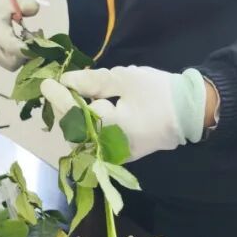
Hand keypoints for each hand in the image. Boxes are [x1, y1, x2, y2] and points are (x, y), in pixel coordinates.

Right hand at [0, 0, 38, 69]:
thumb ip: (27, 4)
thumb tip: (35, 10)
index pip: (13, 48)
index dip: (29, 50)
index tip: (41, 42)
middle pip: (12, 63)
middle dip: (26, 57)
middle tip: (34, 42)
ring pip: (9, 65)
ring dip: (21, 57)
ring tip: (26, 41)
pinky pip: (3, 62)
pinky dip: (14, 56)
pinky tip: (17, 43)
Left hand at [40, 65, 211, 161]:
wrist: (190, 113)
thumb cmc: (159, 92)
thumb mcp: (125, 79)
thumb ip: (93, 82)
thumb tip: (65, 81)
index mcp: (111, 128)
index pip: (74, 113)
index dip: (57, 97)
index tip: (46, 83)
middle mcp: (109, 149)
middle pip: (74, 129)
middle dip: (62, 108)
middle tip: (56, 88)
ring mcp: (114, 156)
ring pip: (81, 138)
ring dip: (71, 118)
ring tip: (68, 97)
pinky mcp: (119, 156)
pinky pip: (93, 143)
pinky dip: (84, 127)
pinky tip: (82, 111)